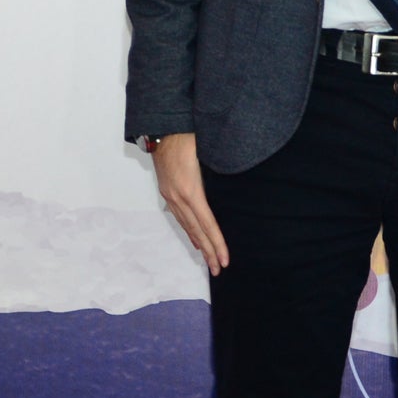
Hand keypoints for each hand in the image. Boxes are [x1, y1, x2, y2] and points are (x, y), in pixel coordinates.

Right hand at [152, 133, 229, 276]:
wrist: (162, 127)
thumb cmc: (188, 137)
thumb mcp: (207, 154)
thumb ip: (219, 173)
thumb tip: (236, 184)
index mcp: (191, 191)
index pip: (208, 224)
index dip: (217, 243)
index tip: (225, 260)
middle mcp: (179, 197)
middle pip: (197, 231)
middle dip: (209, 252)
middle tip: (218, 270)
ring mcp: (171, 195)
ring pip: (187, 226)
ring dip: (199, 244)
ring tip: (208, 260)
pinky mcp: (167, 191)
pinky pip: (179, 217)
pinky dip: (188, 230)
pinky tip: (194, 238)